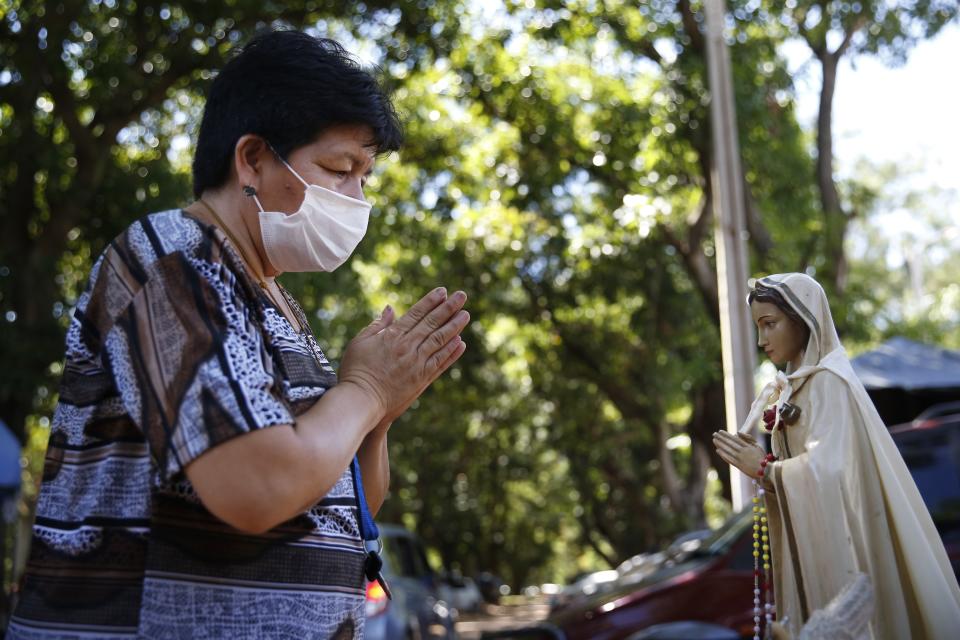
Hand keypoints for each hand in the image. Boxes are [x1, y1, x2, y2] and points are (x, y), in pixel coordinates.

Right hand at [339, 287, 468, 421]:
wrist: (361, 401)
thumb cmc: (355, 371)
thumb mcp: (360, 342)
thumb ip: (377, 325)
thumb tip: (390, 308)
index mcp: (393, 336)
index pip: (416, 314)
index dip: (431, 301)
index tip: (443, 291)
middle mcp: (408, 348)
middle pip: (432, 324)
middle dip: (448, 308)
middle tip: (462, 295)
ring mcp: (417, 364)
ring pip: (440, 341)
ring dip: (454, 327)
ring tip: (465, 315)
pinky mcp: (422, 380)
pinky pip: (440, 363)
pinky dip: (452, 353)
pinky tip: (461, 342)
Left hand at [712, 430, 765, 479]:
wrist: (766, 471)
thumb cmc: (761, 457)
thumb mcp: (757, 446)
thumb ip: (748, 438)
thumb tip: (737, 432)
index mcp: (747, 446)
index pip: (734, 438)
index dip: (726, 435)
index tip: (720, 431)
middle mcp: (743, 452)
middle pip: (730, 443)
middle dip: (721, 438)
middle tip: (714, 434)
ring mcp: (740, 459)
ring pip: (728, 450)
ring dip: (720, 445)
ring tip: (714, 440)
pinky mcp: (739, 466)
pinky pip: (729, 459)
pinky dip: (723, 455)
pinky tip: (717, 450)